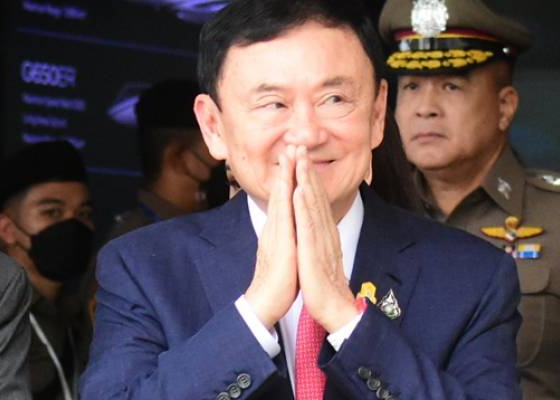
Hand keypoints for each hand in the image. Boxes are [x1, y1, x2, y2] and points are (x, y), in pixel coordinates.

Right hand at [245, 147, 297, 327]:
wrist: (265, 302)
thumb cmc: (278, 281)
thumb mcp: (285, 253)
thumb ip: (287, 238)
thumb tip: (292, 229)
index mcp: (278, 229)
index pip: (284, 198)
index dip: (288, 177)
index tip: (293, 158)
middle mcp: (275, 227)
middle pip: (280, 192)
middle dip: (286, 168)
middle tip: (291, 145)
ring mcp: (276, 233)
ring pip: (281, 199)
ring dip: (286, 175)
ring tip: (290, 155)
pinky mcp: (281, 243)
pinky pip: (284, 217)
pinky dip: (287, 199)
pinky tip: (290, 185)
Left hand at [293, 146, 357, 332]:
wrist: (334, 309)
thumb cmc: (324, 285)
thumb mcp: (321, 255)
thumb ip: (319, 238)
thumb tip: (314, 226)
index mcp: (324, 232)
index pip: (316, 199)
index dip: (309, 177)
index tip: (301, 157)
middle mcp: (325, 232)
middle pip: (315, 195)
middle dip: (306, 169)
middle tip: (300, 145)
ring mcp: (320, 240)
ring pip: (313, 205)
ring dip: (305, 180)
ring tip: (299, 159)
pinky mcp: (314, 252)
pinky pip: (308, 226)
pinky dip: (304, 207)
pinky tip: (298, 191)